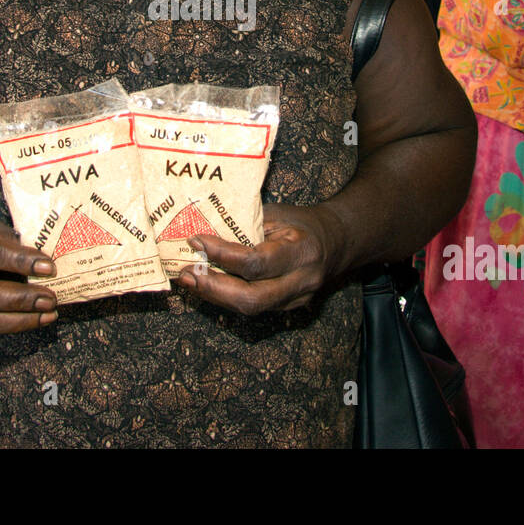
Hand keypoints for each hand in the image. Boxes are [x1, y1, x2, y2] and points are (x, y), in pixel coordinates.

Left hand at [175, 203, 343, 314]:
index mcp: (302, 251)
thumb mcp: (276, 215)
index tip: (196, 241)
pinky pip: (253, 307)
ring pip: (250, 308)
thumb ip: (246, 226)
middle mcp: (301, 281)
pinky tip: (207, 285)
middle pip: (252, 298)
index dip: (222, 255)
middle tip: (187, 273)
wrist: (336, 241)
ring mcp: (296, 300)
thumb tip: (205, 232)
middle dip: (214, 288)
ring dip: (215, 295)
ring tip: (189, 280)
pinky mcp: (288, 309)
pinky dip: (226, 297)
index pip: (257, 262)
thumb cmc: (301, 222)